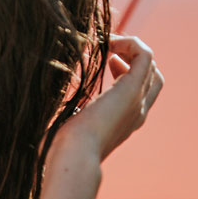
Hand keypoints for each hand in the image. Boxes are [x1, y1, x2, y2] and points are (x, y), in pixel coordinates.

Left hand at [57, 34, 163, 163]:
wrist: (73, 156)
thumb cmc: (62, 149)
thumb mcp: (68, 128)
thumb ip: (67, 114)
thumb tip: (44, 102)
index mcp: (124, 123)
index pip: (140, 92)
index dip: (126, 71)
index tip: (107, 61)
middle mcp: (137, 112)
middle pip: (152, 78)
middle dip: (134, 59)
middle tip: (112, 49)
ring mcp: (137, 101)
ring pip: (150, 66)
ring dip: (132, 48)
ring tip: (110, 43)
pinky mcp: (131, 90)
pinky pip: (144, 56)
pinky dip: (131, 43)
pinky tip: (109, 42)